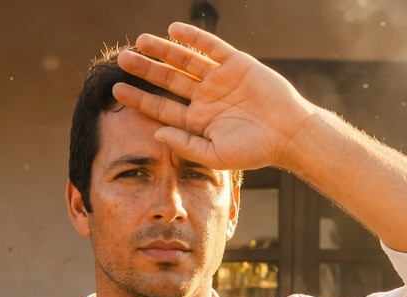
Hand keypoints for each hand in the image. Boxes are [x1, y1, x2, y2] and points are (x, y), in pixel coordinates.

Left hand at [114, 22, 311, 172]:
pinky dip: (193, 38)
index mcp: (197, 121)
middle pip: (168, 80)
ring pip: (185, 61)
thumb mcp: (216, 155)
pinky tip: (173, 30)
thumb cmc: (254, 151)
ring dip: (163, 50)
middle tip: (122, 59)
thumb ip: (186, 144)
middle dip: (145, 70)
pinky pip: (210, 47)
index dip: (140, 99)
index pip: (162, 107)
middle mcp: (204, 98)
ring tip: (141, 41)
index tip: (117, 91)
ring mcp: (219, 79)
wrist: (288, 134)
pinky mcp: (235, 63)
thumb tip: (156, 133)